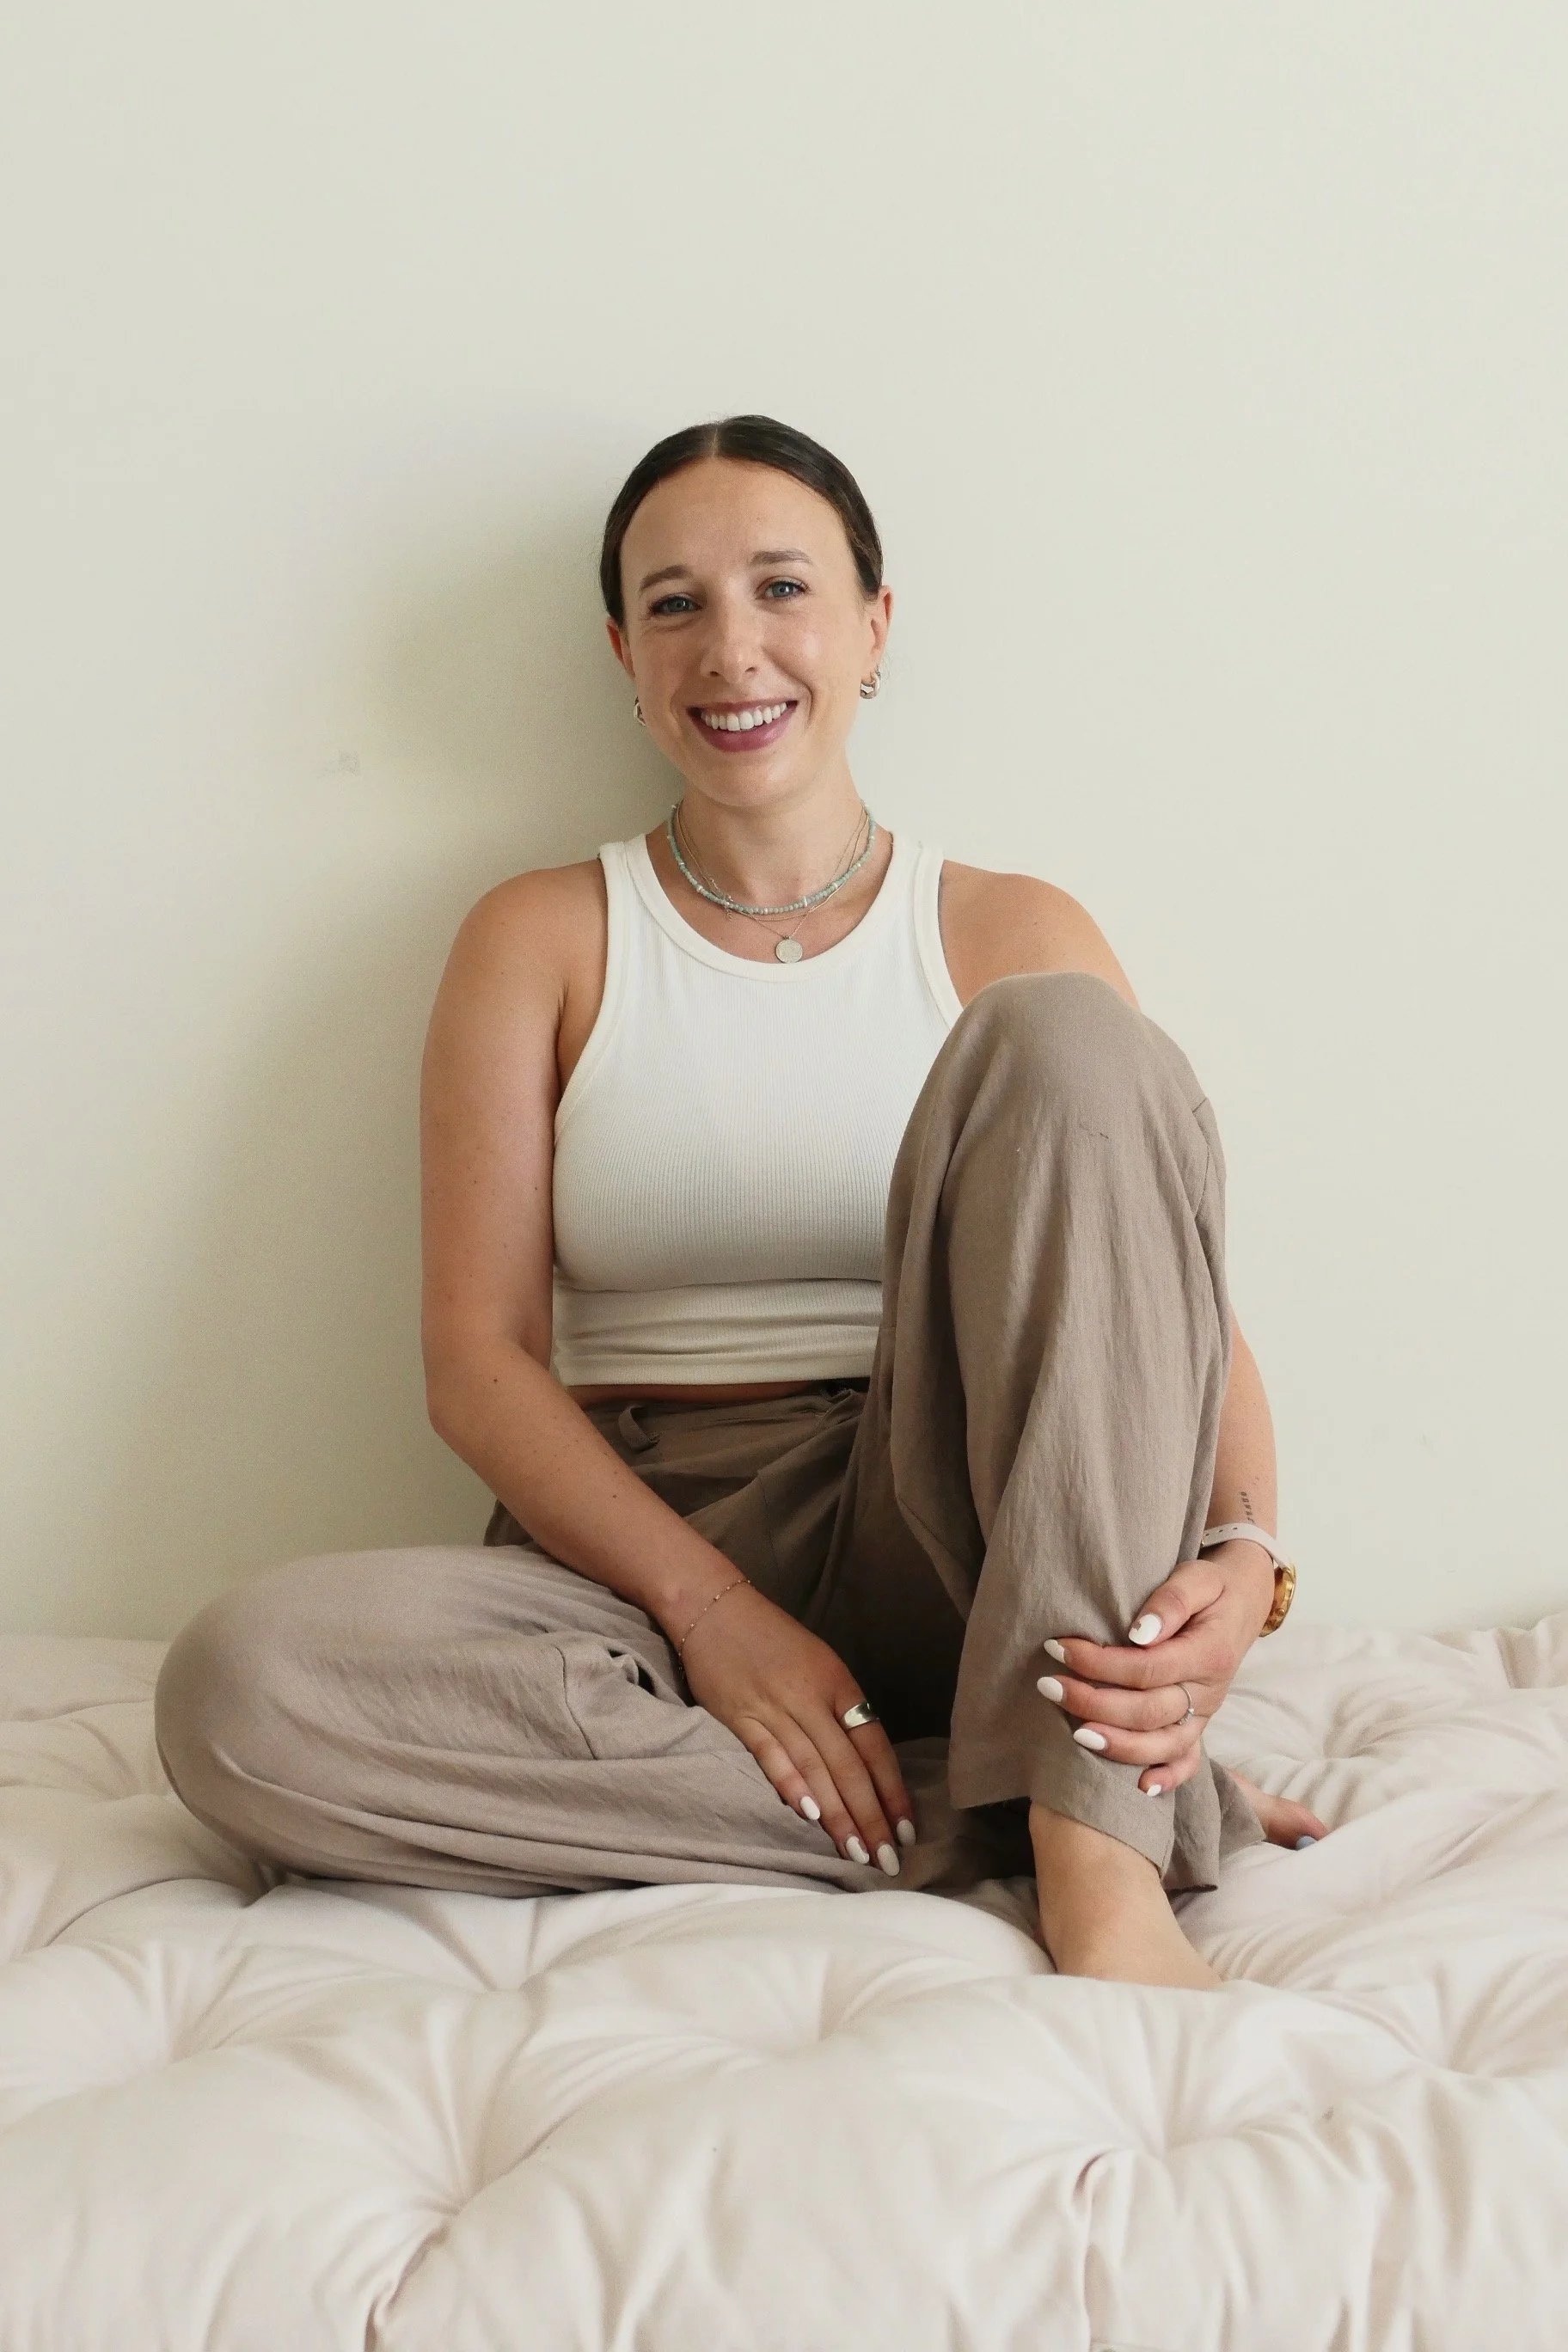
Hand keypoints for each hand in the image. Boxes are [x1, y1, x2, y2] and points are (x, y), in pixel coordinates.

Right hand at [675, 1579, 916, 1875]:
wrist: (714, 1607)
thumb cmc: (772, 1638)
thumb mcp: (819, 1663)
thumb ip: (839, 1710)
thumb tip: (860, 1766)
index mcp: (838, 1682)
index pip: (874, 1746)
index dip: (892, 1790)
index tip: (906, 1829)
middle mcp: (812, 1696)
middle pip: (848, 1765)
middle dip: (870, 1816)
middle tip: (887, 1860)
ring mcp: (775, 1707)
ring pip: (815, 1769)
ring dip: (838, 1815)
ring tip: (857, 1852)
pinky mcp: (740, 1716)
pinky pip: (771, 1755)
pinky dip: (791, 1785)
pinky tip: (809, 1815)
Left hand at [1034, 1541, 1275, 1795]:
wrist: (1242, 1602)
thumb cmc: (1211, 1588)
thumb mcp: (1197, 1578)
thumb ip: (1171, 1602)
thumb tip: (1139, 1632)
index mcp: (1209, 1654)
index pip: (1146, 1668)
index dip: (1099, 1663)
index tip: (1058, 1647)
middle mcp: (1209, 1692)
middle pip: (1148, 1711)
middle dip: (1093, 1702)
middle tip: (1048, 1685)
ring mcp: (1205, 1715)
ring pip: (1164, 1744)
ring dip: (1117, 1744)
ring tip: (1074, 1733)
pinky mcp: (1199, 1725)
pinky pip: (1188, 1761)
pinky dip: (1167, 1778)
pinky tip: (1139, 1788)